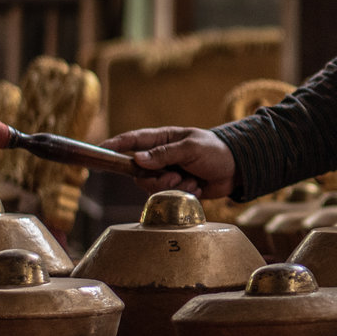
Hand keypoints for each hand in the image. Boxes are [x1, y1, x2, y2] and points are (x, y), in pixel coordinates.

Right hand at [106, 125, 236, 198]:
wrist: (237, 169)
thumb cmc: (215, 151)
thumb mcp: (190, 148)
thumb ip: (164, 154)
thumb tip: (137, 159)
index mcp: (162, 139)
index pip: (132, 141)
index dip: (114, 146)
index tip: (99, 151)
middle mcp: (160, 157)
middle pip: (138, 172)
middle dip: (155, 179)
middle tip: (175, 177)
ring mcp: (167, 173)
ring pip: (152, 187)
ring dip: (172, 187)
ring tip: (190, 181)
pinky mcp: (176, 188)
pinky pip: (167, 196)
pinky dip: (183, 193)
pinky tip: (197, 187)